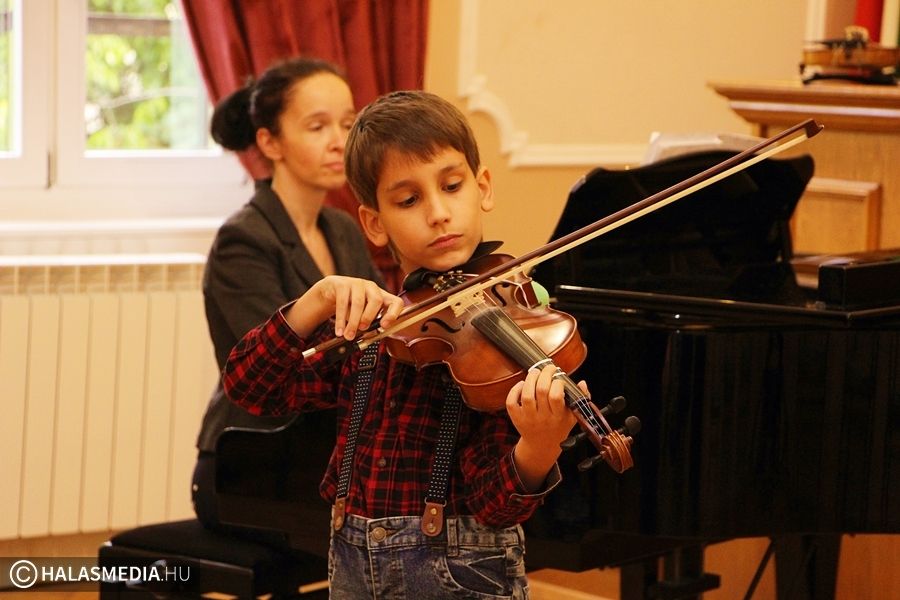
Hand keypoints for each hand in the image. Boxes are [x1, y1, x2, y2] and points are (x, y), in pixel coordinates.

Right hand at [287, 276, 403, 338]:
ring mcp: (358, 284)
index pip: (396, 302)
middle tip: (362, 329)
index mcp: (382, 296)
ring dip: (352, 322)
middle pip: (376, 300)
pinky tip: (339, 330)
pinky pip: (342, 302)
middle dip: (369, 317)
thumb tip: (369, 337)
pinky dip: (340, 319)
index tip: (384, 326)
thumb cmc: (351, 307)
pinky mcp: (343, 284)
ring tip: (348, 335)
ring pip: (358, 302)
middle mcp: (372, 288)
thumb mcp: (362, 316)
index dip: (393, 314)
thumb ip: (368, 325)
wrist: (331, 293)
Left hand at [506, 364, 579, 489]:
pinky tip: (522, 384)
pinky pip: (511, 402)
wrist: (542, 446)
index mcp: (558, 417)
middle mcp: (543, 417)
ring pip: (527, 395)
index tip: (560, 379)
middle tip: (548, 368)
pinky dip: (514, 390)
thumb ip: (581, 399)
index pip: (556, 396)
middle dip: (545, 374)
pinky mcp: (517, 418)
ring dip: (530, 379)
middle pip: (541, 391)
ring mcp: (528, 418)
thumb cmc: (559, 427)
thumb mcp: (573, 416)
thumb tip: (582, 383)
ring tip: (536, 372)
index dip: (558, 383)